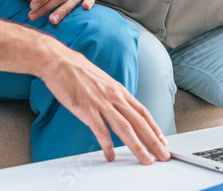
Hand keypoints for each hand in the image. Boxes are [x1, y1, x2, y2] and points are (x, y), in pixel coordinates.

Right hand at [40, 45, 169, 164]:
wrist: (59, 62)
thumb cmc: (77, 70)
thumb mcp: (101, 81)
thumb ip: (111, 95)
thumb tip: (118, 108)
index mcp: (118, 89)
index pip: (142, 111)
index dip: (154, 127)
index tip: (162, 139)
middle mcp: (114, 96)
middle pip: (139, 122)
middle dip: (153, 141)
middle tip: (163, 155)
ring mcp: (101, 103)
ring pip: (125, 128)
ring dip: (138, 146)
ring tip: (146, 159)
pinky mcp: (87, 109)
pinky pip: (101, 131)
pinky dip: (108, 146)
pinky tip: (111, 155)